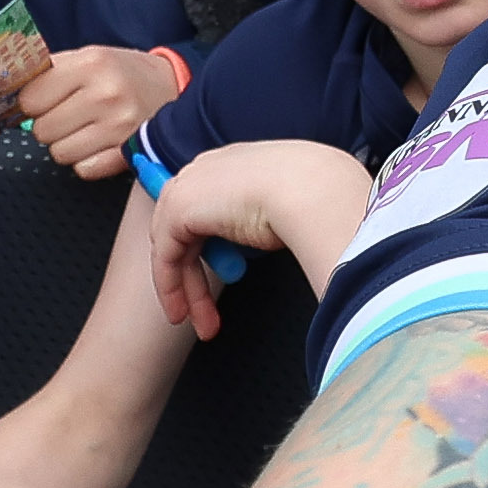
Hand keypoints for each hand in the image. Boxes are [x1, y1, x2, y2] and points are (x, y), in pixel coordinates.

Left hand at [18, 42, 176, 178]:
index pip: (31, 98)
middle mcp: (105, 94)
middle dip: (50, 124)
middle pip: (42, 129)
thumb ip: (51, 69)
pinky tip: (98, 144)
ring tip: (85, 129)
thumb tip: (10, 86)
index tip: (44, 100)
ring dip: (66, 145)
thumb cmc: (123, 73)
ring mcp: (118, 127)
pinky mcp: (128, 153)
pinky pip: (83, 169)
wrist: (172, 87)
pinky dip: (86, 161)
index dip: (33, 102)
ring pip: (59, 153)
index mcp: (92, 63)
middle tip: (69, 115)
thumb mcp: (90, 56)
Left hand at [149, 139, 370, 333]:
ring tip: (202, 325)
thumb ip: (278, 216)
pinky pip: (166, 256)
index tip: (225, 276)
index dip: (214, 246)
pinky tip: (184, 313)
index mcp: (237, 161)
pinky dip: (172, 287)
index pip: (213, 205)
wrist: (314, 189)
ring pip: (176, 247)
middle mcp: (208, 169)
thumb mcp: (297, 203)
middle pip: (190, 230)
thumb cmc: (320, 195)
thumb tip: (283, 238)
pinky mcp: (177, 209)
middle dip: (196, 276)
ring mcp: (189, 186)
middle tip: (209, 314)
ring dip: (187, 290)